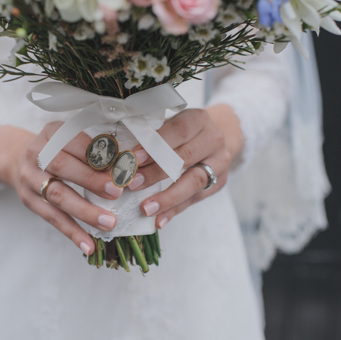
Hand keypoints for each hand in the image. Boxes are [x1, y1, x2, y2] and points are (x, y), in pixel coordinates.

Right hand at [0, 123, 123, 254]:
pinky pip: (52, 218)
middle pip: (63, 167)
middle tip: (117, 193)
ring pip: (57, 196)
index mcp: (52, 132)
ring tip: (110, 223)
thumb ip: (97, 147)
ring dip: (85, 211)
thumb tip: (133, 163)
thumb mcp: (72, 139)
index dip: (98, 154)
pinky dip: (72, 233)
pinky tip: (88, 246)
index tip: (121, 166)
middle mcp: (37, 153)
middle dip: (92, 180)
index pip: (75, 141)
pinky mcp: (29, 201)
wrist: (18, 159)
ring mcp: (30, 178)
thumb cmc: (59, 150)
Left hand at [129, 105, 241, 228]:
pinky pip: (194, 199)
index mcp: (198, 119)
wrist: (216, 137)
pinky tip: (159, 220)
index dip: (155, 145)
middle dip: (156, 173)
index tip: (134, 158)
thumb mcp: (170, 124)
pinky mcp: (218, 183)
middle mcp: (213, 139)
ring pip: (194, 182)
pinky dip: (174, 210)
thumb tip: (122, 156)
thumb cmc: (182, 131)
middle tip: (133, 184)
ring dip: (167, 198)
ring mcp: (219, 162)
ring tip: (146, 209)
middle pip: (185, 158)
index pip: (177, 131)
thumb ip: (152, 136)